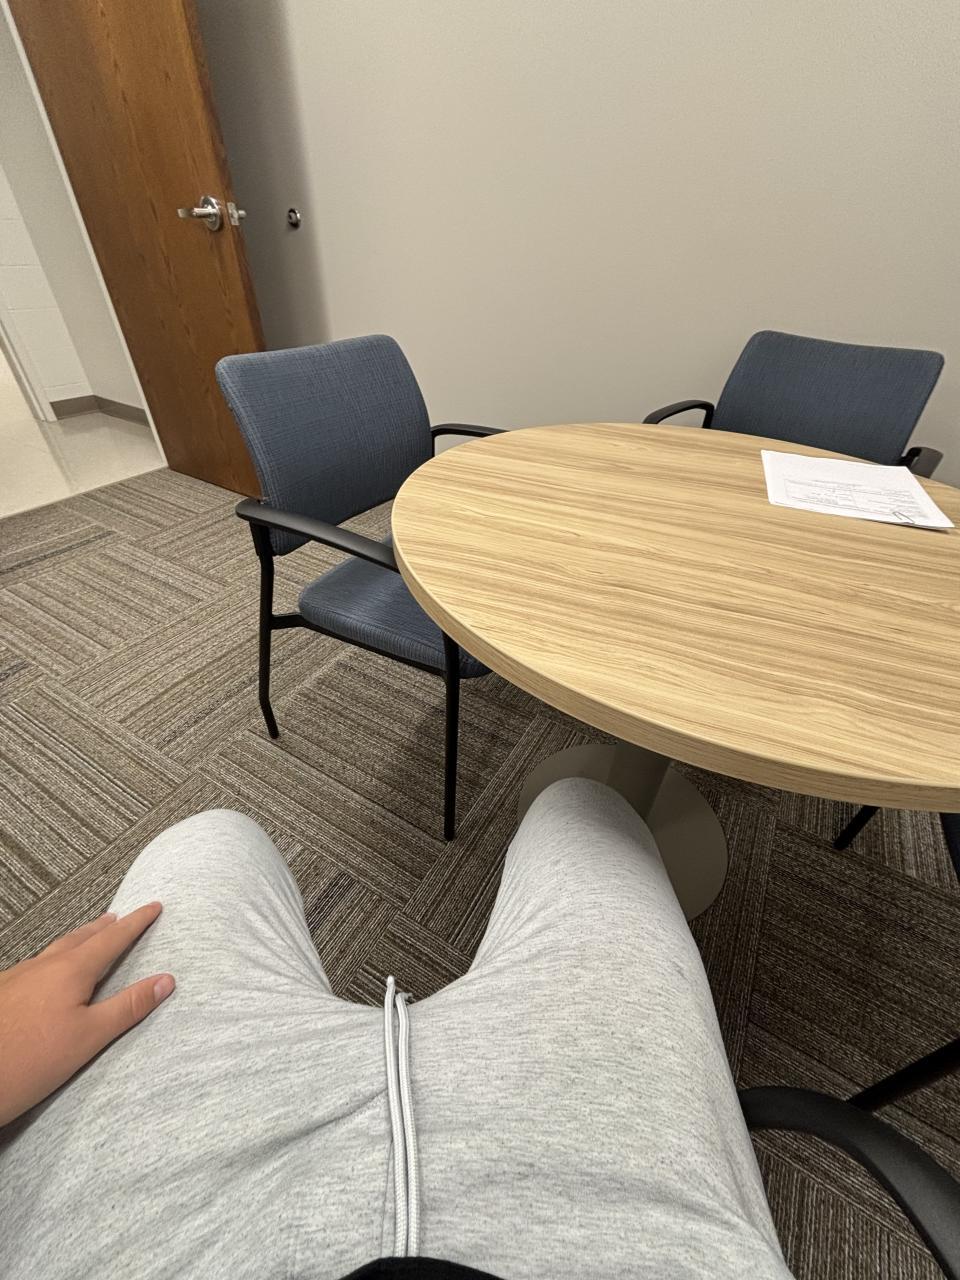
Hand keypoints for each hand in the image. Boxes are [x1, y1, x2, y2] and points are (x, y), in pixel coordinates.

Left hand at [0, 904, 174, 1126]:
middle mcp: (43, 966)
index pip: (112, 939)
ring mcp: (17, 978)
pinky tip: (48, 973)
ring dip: (78, 940)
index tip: (154, 906)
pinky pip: (35, 965)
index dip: (136, 922)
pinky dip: (54, 959)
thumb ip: (128, 1007)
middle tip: (121, 916)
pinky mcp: (2, 993)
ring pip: (55, 950)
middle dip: (104, 927)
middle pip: (80, 938)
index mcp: (70, 971)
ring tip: (89, 937)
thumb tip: (166, 980)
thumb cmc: (31, 1061)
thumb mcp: (89, 1037)